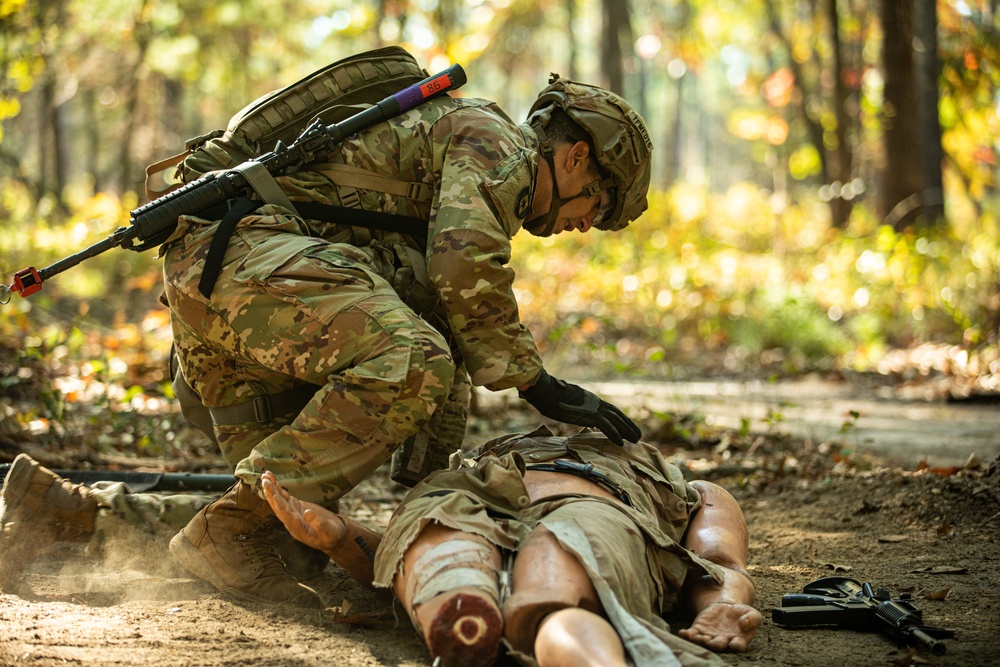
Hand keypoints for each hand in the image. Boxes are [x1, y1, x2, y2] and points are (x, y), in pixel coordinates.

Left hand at [261, 470, 347, 554]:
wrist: (333, 535)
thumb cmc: (332, 535)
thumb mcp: (329, 531)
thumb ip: (319, 524)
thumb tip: (308, 513)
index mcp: (298, 529)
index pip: (287, 517)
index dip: (281, 507)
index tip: (274, 496)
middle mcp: (291, 521)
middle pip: (278, 507)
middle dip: (271, 494)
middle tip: (265, 481)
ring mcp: (292, 513)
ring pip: (279, 500)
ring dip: (272, 488)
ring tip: (265, 475)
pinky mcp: (296, 507)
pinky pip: (284, 497)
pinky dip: (278, 488)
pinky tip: (273, 480)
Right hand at [518, 369, 640, 445]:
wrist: (547, 392)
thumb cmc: (552, 398)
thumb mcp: (570, 405)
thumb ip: (580, 411)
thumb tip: (587, 420)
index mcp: (592, 400)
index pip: (611, 410)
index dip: (621, 419)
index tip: (629, 426)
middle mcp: (595, 403)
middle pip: (617, 415)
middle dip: (628, 425)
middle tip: (638, 435)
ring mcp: (593, 408)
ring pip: (615, 420)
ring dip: (626, 431)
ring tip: (635, 440)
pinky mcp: (589, 414)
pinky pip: (606, 426)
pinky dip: (614, 434)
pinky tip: (621, 442)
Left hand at [677, 600, 761, 651]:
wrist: (726, 608)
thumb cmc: (741, 614)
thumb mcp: (751, 613)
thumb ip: (752, 618)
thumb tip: (744, 624)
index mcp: (738, 640)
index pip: (738, 646)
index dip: (736, 646)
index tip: (733, 644)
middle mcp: (723, 641)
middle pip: (719, 645)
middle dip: (715, 644)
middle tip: (711, 642)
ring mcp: (710, 637)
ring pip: (704, 641)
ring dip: (700, 641)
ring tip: (696, 638)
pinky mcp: (699, 630)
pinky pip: (692, 634)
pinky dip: (687, 635)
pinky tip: (683, 633)